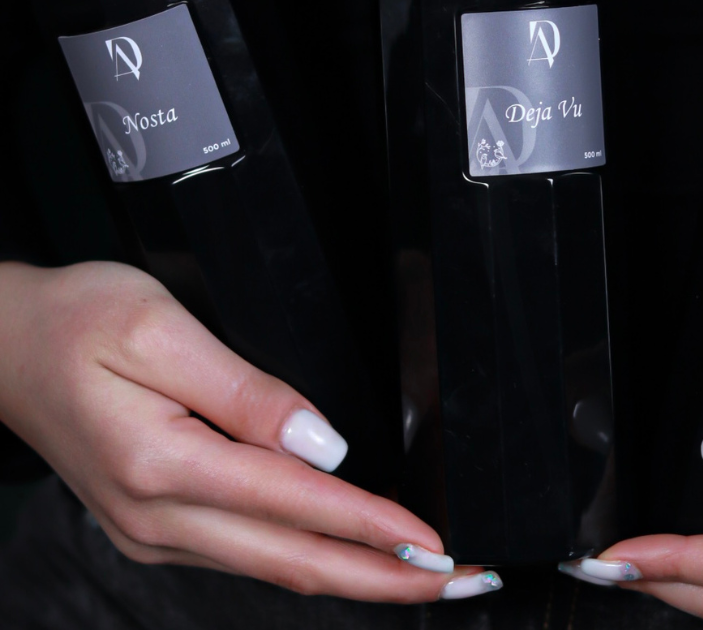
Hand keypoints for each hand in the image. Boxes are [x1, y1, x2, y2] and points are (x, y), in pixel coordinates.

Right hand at [0, 261, 500, 601]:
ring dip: (356, 572)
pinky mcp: (157, 522)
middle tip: (460, 578)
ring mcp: (155, 529)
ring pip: (276, 567)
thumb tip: (323, 446)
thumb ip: (246, 393)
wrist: (4, 346)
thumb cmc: (77, 322)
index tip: (435, 543)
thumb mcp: (161, 331)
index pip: (297, 505)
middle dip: (386, 577)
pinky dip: (310, 556)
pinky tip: (347, 550)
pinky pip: (250, 553)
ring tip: (421, 571)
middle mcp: (158, 515)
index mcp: (162, 463)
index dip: (375, 528)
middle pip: (295, 562)